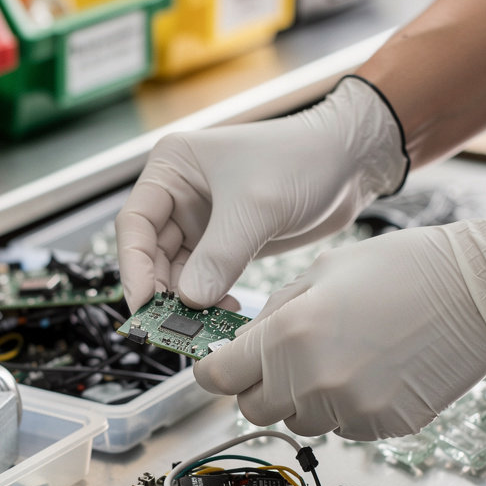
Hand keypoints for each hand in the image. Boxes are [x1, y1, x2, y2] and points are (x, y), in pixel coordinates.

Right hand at [115, 77, 407, 310]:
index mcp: (173, 167)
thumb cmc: (303, 159)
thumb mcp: (256, 207)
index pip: (135, 224)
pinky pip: (204, 279)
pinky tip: (223, 312)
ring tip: (202, 323)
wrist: (350, 163)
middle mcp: (180, 194)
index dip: (134, 267)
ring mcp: (202, 221)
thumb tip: (189, 301)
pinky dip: (208, 299)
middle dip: (161, 291)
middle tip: (172, 325)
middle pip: (151, 254)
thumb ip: (219, 256)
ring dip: (186, 301)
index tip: (144, 303)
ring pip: (177, 272)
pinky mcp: (225, 242)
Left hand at [192, 212, 485, 440]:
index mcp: (288, 337)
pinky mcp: (382, 427)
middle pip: (254, 409)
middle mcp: (313, 382)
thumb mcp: (322, 271)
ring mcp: (349, 410)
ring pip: (299, 421)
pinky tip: (372, 371)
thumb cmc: (405, 268)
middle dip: (259, 386)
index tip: (220, 367)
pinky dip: (345, 406)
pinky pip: (342, 426)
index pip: (219, 378)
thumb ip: (274, 313)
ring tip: (340, 357)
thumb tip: (246, 345)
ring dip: (304, 398)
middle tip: (283, 360)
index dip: (216, 371)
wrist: (480, 291)